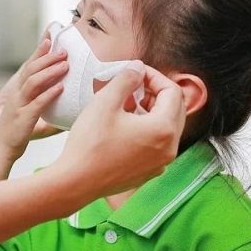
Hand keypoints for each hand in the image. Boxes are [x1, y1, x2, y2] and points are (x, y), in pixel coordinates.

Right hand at [0, 42, 68, 163]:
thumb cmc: (15, 131)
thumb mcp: (28, 113)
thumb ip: (42, 105)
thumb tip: (65, 104)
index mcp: (18, 91)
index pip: (28, 66)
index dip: (38, 52)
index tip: (50, 39)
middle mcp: (17, 94)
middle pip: (31, 70)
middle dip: (47, 58)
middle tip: (63, 50)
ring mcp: (19, 105)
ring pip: (34, 83)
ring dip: (50, 72)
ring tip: (65, 65)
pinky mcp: (23, 117)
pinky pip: (37, 103)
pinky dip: (49, 94)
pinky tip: (60, 88)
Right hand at [46, 65, 185, 205]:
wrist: (76, 182)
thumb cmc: (90, 143)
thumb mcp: (106, 102)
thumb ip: (126, 79)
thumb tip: (138, 68)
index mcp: (163, 129)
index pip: (172, 92)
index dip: (154, 76)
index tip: (134, 72)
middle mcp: (169, 149)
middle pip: (174, 109)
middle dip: (155, 92)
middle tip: (132, 85)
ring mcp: (161, 163)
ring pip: (166, 127)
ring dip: (150, 110)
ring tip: (124, 104)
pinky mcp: (149, 171)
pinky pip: (157, 143)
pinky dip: (146, 128)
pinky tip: (123, 125)